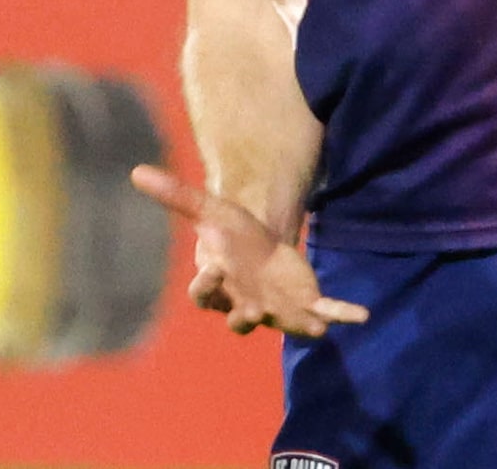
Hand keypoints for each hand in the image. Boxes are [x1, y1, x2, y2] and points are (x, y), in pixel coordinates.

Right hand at [130, 166, 367, 338]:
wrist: (264, 249)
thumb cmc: (231, 235)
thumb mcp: (207, 209)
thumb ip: (175, 195)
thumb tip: (135, 170)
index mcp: (218, 282)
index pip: (205, 292)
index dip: (207, 285)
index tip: (214, 268)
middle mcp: (243, 302)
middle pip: (238, 316)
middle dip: (245, 315)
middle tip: (254, 310)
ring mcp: (276, 309)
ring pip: (279, 323)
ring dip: (294, 324)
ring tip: (312, 326)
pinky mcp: (303, 307)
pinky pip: (323, 316)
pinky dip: (341, 315)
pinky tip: (361, 315)